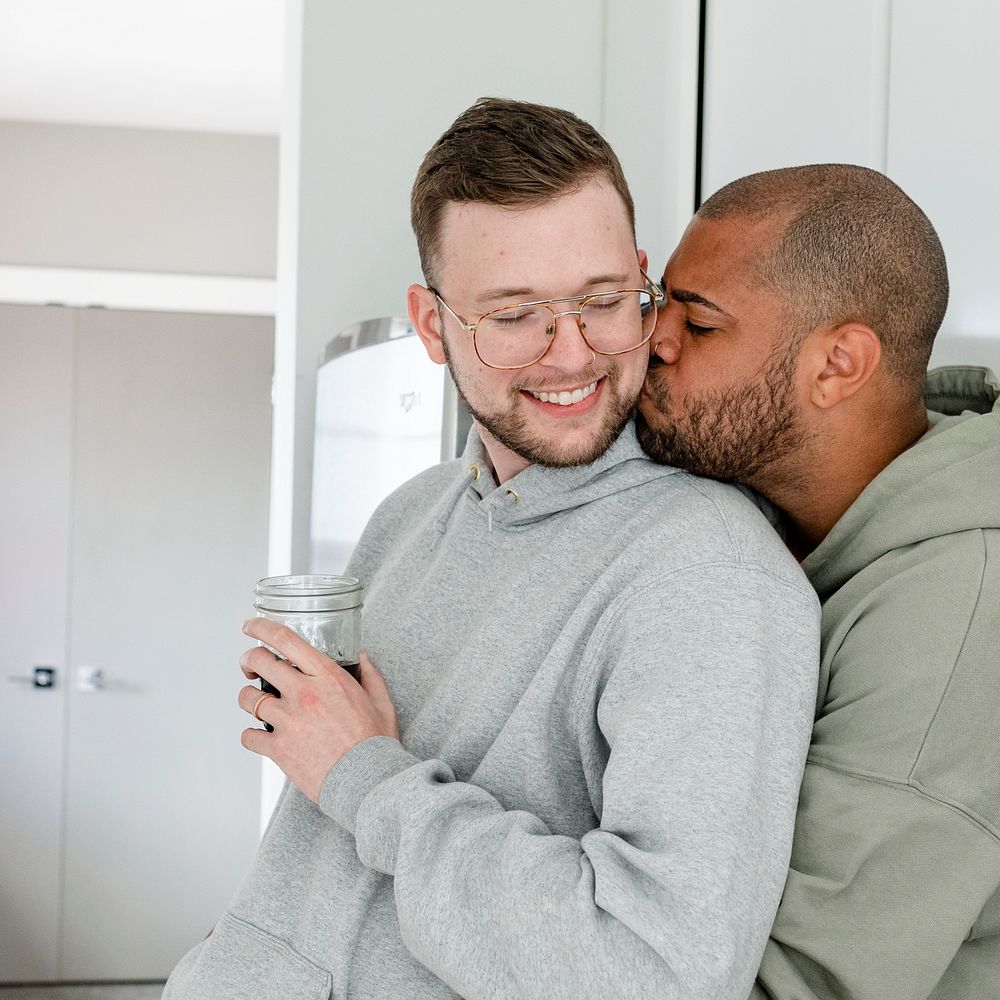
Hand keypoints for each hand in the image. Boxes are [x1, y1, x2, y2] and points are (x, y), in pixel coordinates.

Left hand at [237, 618, 398, 803]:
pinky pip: (248, 736)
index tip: (250, 626)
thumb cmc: (375, 743)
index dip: (261, 627)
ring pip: (248, 699)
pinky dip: (251, 735)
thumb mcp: (381, 701)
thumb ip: (369, 674)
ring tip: (258, 704)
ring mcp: (288, 721)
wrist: (368, 781)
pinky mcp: (278, 749)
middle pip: (259, 662)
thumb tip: (361, 656)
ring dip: (249, 699)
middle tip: (250, 666)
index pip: (285, 640)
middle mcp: (303, 693)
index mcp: (327, 676)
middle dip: (249, 660)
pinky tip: (261, 737)